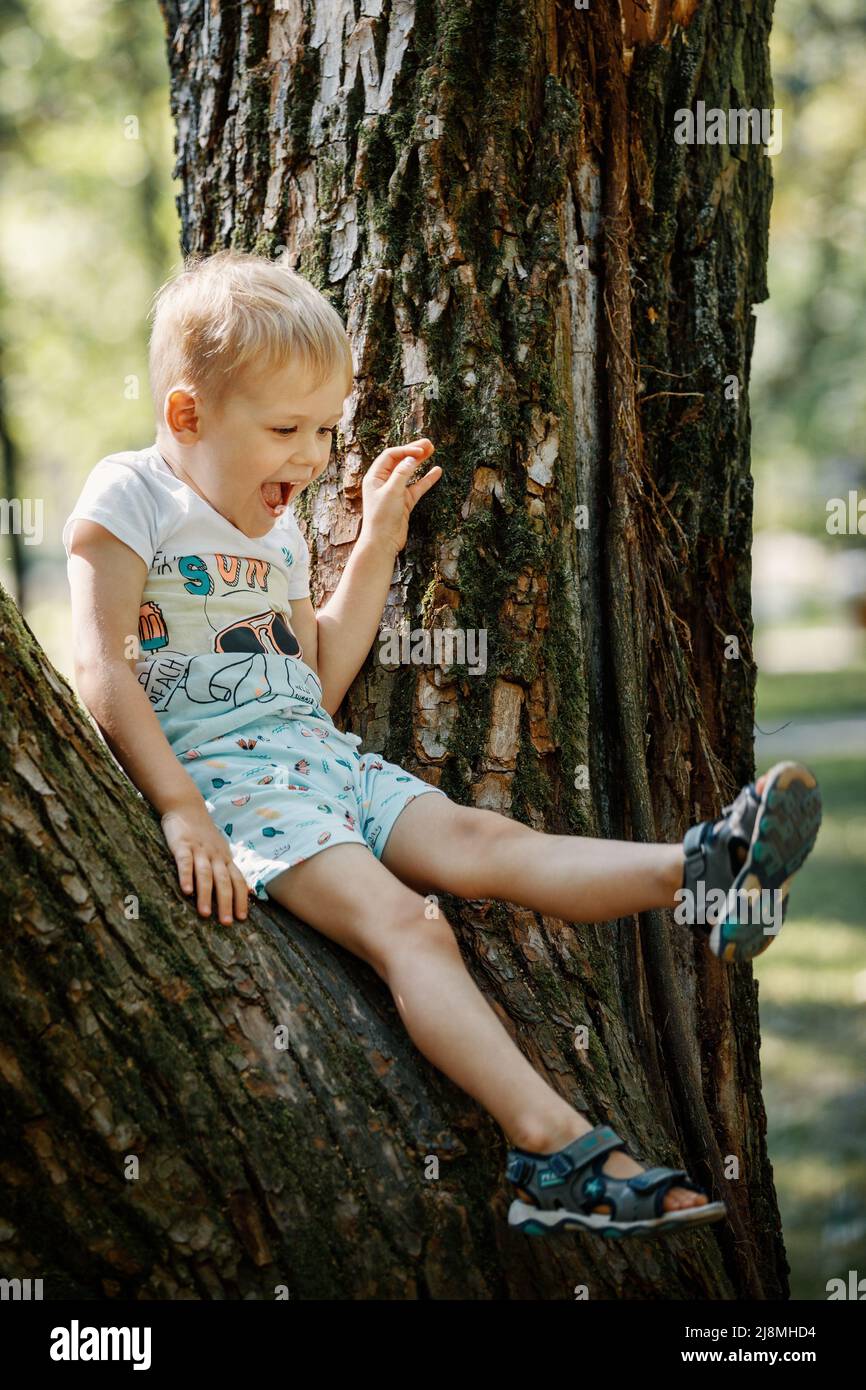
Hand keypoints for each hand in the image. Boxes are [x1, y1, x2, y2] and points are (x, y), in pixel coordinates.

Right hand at [161, 801, 252, 924]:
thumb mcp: (219, 850)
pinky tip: (186, 891)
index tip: (242, 918)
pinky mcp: (182, 845)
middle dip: (227, 903)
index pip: (238, 880)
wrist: (186, 807)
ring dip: (206, 895)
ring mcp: (199, 850)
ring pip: (206, 874)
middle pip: (224, 881)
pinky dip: (187, 876)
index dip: (241, 899)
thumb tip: (240, 890)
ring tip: (205, 914)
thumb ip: (225, 868)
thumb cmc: (203, 834)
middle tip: (227, 923)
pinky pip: (185, 862)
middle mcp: (215, 855)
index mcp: (225, 858)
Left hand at [360, 438, 441, 553]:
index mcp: (375, 477)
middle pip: (400, 461)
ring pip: (409, 472)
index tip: (420, 450)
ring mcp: (395, 491)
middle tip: (429, 443)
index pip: (390, 456)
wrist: (383, 542)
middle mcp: (383, 482)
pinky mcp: (404, 502)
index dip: (406, 450)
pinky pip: (417, 487)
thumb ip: (402, 473)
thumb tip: (412, 458)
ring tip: (432, 451)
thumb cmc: (382, 517)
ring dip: (420, 462)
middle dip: (414, 451)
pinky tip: (436, 471)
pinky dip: (426, 479)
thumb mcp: (392, 491)